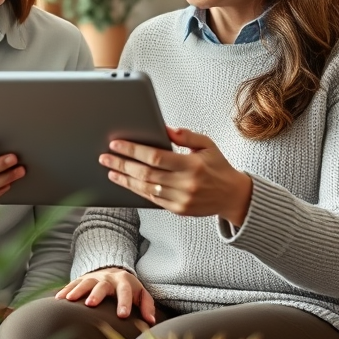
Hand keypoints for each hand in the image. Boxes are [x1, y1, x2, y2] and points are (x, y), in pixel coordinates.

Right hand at [55, 267, 156, 321]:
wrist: (113, 272)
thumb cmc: (129, 289)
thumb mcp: (141, 294)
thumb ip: (147, 306)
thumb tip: (151, 321)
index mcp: (124, 281)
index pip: (125, 291)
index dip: (124, 303)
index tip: (122, 316)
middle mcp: (108, 278)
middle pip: (102, 285)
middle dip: (96, 294)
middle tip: (90, 305)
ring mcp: (93, 277)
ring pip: (85, 282)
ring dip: (77, 291)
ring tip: (69, 300)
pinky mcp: (82, 278)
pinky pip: (73, 283)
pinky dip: (65, 290)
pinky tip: (58, 299)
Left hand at [100, 126, 252, 225]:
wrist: (233, 196)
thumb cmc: (218, 166)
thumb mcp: (207, 145)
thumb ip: (185, 135)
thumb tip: (163, 128)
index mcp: (192, 165)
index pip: (155, 157)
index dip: (133, 150)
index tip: (116, 144)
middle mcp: (185, 184)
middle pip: (146, 174)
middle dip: (122, 164)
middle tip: (105, 157)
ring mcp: (181, 200)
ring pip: (145, 189)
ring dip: (125, 179)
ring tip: (110, 170)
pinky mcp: (178, 210)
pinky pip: (152, 199)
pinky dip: (137, 190)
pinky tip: (125, 182)